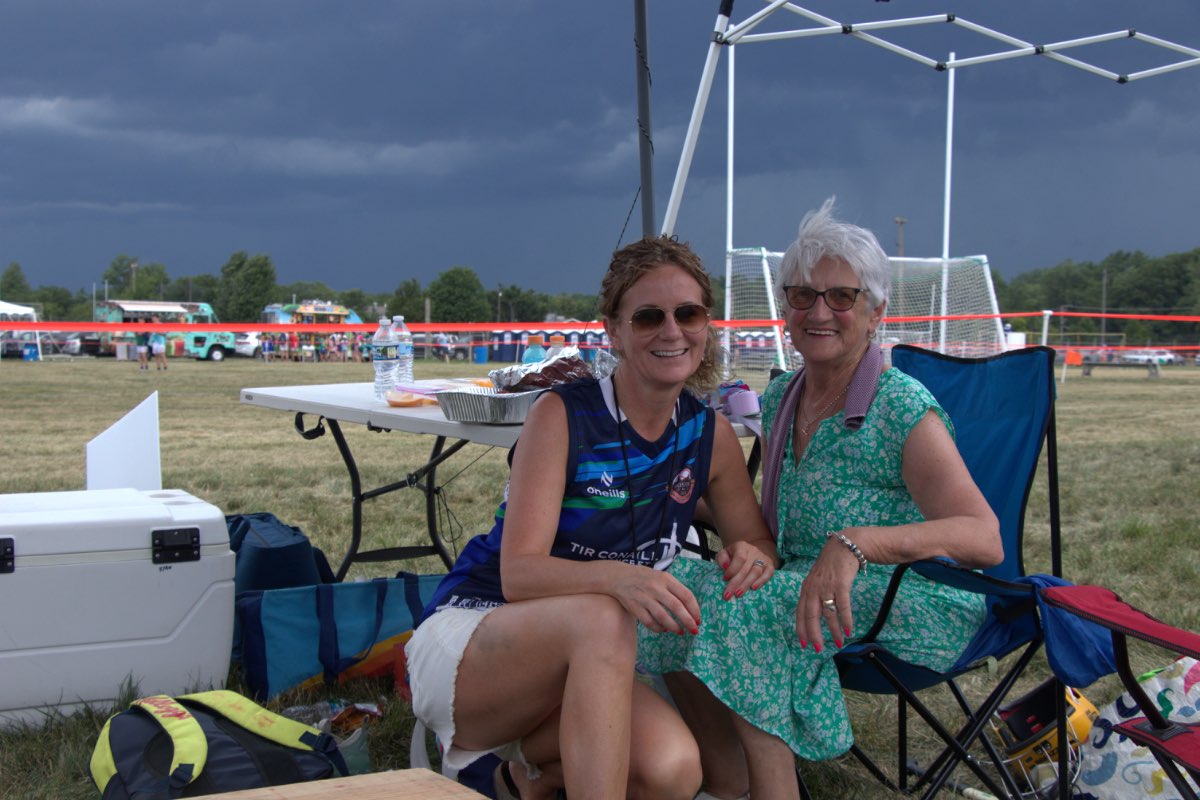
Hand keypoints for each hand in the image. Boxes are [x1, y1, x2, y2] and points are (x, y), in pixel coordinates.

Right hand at [610, 564, 700, 634]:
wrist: (619, 577)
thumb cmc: (646, 578)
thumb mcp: (662, 577)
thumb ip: (675, 590)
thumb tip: (691, 610)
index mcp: (666, 579)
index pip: (686, 595)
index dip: (694, 609)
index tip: (698, 620)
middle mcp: (656, 588)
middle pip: (676, 607)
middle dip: (688, 621)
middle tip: (694, 630)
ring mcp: (644, 598)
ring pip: (663, 616)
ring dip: (674, 627)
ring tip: (680, 632)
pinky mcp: (635, 607)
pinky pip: (649, 622)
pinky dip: (658, 628)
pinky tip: (664, 629)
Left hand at [714, 540, 775, 599]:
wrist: (750, 553)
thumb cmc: (734, 556)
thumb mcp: (724, 553)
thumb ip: (722, 558)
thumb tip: (725, 566)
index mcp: (741, 546)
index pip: (739, 558)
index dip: (732, 569)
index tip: (725, 579)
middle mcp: (753, 551)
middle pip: (746, 568)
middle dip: (736, 583)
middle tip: (728, 595)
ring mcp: (763, 558)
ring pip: (756, 572)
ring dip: (746, 584)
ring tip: (738, 594)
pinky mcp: (770, 565)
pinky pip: (768, 574)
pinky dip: (761, 582)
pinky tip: (753, 588)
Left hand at [795, 534, 860, 651]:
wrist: (845, 546)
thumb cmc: (832, 565)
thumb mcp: (817, 579)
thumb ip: (814, 594)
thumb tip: (815, 615)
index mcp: (806, 588)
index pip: (800, 612)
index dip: (801, 628)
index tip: (803, 643)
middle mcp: (813, 588)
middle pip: (811, 616)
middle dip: (814, 634)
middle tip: (817, 648)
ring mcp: (826, 586)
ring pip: (828, 614)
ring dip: (834, 630)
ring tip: (839, 642)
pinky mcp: (841, 584)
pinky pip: (843, 606)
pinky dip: (845, 620)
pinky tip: (849, 630)